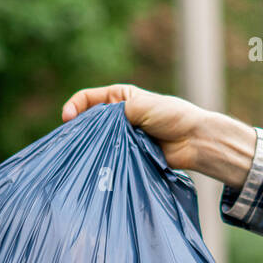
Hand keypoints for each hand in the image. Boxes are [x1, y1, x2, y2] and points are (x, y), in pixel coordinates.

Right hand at [60, 84, 208, 171]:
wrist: (194, 140)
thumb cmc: (171, 116)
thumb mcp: (140, 106)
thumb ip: (114, 114)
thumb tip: (93, 127)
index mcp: (120, 98)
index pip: (88, 98)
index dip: (74, 106)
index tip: (67, 119)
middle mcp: (119, 116)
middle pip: (91, 122)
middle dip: (80, 130)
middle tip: (71, 141)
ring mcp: (124, 137)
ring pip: (100, 141)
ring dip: (92, 146)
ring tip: (81, 154)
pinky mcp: (130, 154)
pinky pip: (112, 156)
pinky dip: (105, 159)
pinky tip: (98, 164)